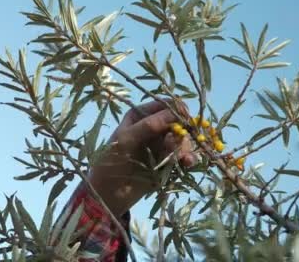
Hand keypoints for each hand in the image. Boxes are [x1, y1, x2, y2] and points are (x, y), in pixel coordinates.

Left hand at [88, 100, 196, 216]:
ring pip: (183, 140)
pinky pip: (184, 155)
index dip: (177, 110)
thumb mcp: (127, 139)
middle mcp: (154, 127)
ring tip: (182, 159)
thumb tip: (175, 112)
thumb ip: (149, 125)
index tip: (185, 120)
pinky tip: (187, 163)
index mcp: (141, 115)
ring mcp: (162, 144)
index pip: (165, 105)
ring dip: (185, 147)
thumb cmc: (112, 161)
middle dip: (182, 133)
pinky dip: (188, 158)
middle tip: (175, 145)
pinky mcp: (168, 161)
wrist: (110, 193)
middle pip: (178, 122)